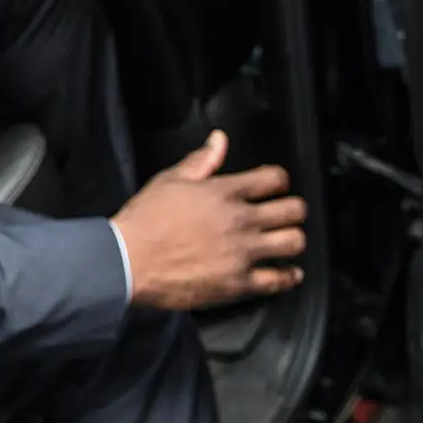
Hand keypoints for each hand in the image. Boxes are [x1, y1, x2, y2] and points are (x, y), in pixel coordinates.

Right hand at [110, 131, 306, 310]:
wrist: (129, 262)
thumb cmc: (145, 220)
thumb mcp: (170, 180)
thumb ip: (201, 160)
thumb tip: (220, 139)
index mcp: (225, 192)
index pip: (274, 178)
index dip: (279, 180)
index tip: (274, 187)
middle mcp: (241, 220)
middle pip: (293, 210)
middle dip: (294, 209)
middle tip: (286, 214)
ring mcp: (242, 253)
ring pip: (293, 243)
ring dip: (293, 240)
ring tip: (285, 241)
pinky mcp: (239, 283)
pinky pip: (278, 280)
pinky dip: (288, 276)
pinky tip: (288, 272)